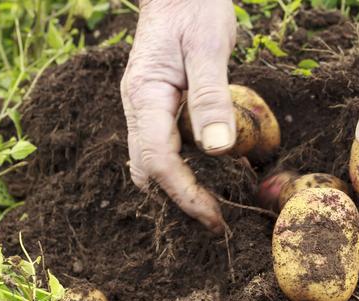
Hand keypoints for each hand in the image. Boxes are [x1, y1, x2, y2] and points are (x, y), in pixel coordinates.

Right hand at [121, 0, 237, 233]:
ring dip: (178, 188)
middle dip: (179, 200)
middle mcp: (138, 107)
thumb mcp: (208, 49)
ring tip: (214, 206)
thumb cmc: (194, 10)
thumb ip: (211, 97)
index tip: (214, 217)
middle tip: (216, 221)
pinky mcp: (158, 106)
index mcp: (145, 95)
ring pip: (151, 162)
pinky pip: (163, 147)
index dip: (185, 193)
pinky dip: (182, 169)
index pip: (157, 160)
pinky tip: (209, 174)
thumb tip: (220, 148)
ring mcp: (145, 108)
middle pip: (148, 169)